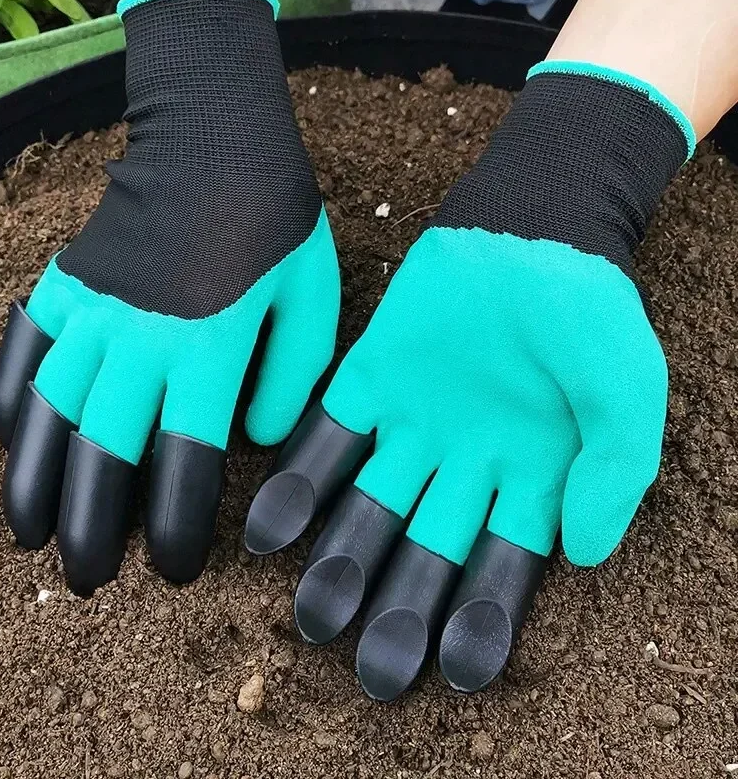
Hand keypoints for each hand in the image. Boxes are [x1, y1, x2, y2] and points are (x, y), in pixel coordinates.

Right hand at [0, 0, 338, 593]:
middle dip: (94, 525)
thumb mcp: (311, 299)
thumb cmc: (275, 221)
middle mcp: (140, 339)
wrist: (215, 138)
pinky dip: (13, 402)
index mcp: (209, 349)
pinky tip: (13, 442)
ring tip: (31, 536)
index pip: (186, 461)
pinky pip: (25, 353)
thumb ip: (291, 379)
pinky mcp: (64, 285)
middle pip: (104, 452)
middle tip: (91, 576)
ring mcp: (93, 311)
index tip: (174, 568)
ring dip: (36, 480)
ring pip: (50, 413)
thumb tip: (250, 440)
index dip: (176, 525)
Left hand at [245, 61, 694, 699]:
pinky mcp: (369, 380)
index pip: (501, 568)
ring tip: (312, 613)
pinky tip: (270, 528)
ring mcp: (413, 424)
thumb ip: (613, 471)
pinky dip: (301, 480)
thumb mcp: (628, 391)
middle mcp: (464, 463)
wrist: (531, 226)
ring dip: (341, 557)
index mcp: (530, 478)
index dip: (479, 621)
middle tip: (371, 670)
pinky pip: (328, 437)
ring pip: (370, 505)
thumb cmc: (591, 310)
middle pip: (425, 551)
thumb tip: (586, 555)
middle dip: (399, 608)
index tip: (451, 674)